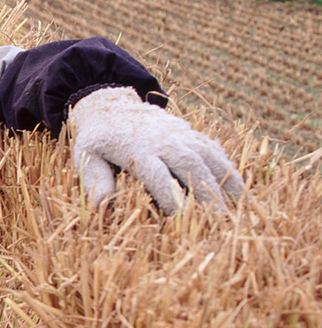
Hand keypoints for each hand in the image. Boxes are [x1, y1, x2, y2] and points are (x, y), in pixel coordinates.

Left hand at [68, 87, 242, 212]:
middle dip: (205, 193)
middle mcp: (163, 140)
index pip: (157, 174)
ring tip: (238, 208)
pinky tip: (240, 190)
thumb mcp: (86, 156)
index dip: (170, 195)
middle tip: (219, 221)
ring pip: (208, 156)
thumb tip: (101, 206)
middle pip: (189, 165)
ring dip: (224, 181)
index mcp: (136, 148)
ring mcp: (180, 134)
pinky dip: (228, 168)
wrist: (111, 106)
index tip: (181, 217)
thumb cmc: (98, 139)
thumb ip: (95, 179)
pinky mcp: (190, 133)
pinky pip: (214, 150)